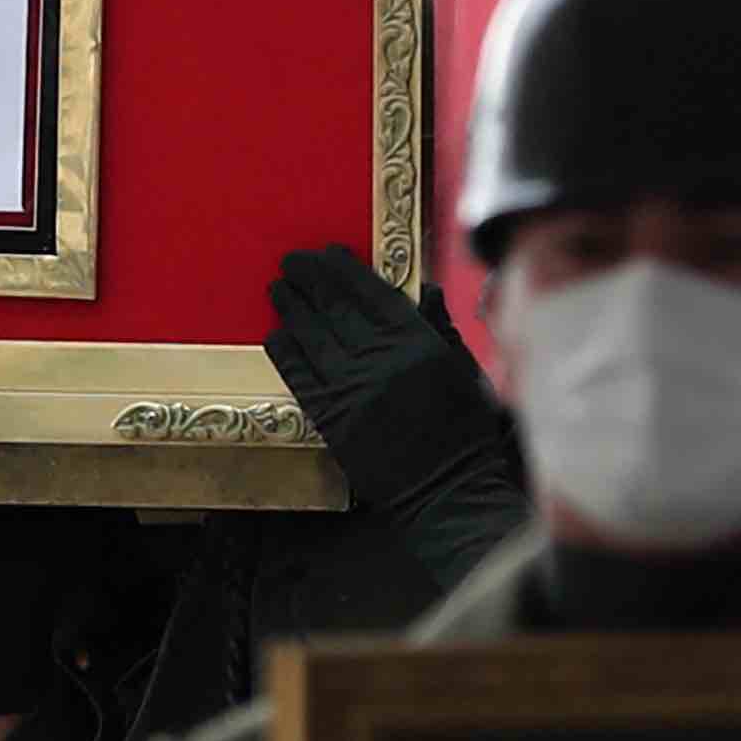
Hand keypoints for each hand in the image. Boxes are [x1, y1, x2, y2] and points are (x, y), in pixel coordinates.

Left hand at [262, 248, 509, 513]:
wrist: (448, 489)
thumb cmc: (465, 430)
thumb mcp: (465, 370)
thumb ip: (440, 327)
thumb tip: (426, 289)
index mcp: (419, 344)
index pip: (373, 293)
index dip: (345, 269)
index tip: (327, 252)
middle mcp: (382, 362)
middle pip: (336, 309)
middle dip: (309, 280)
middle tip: (290, 261)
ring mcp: (353, 391)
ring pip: (312, 337)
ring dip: (291, 309)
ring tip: (277, 289)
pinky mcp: (333, 420)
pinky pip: (300, 377)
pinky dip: (285, 353)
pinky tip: (276, 335)